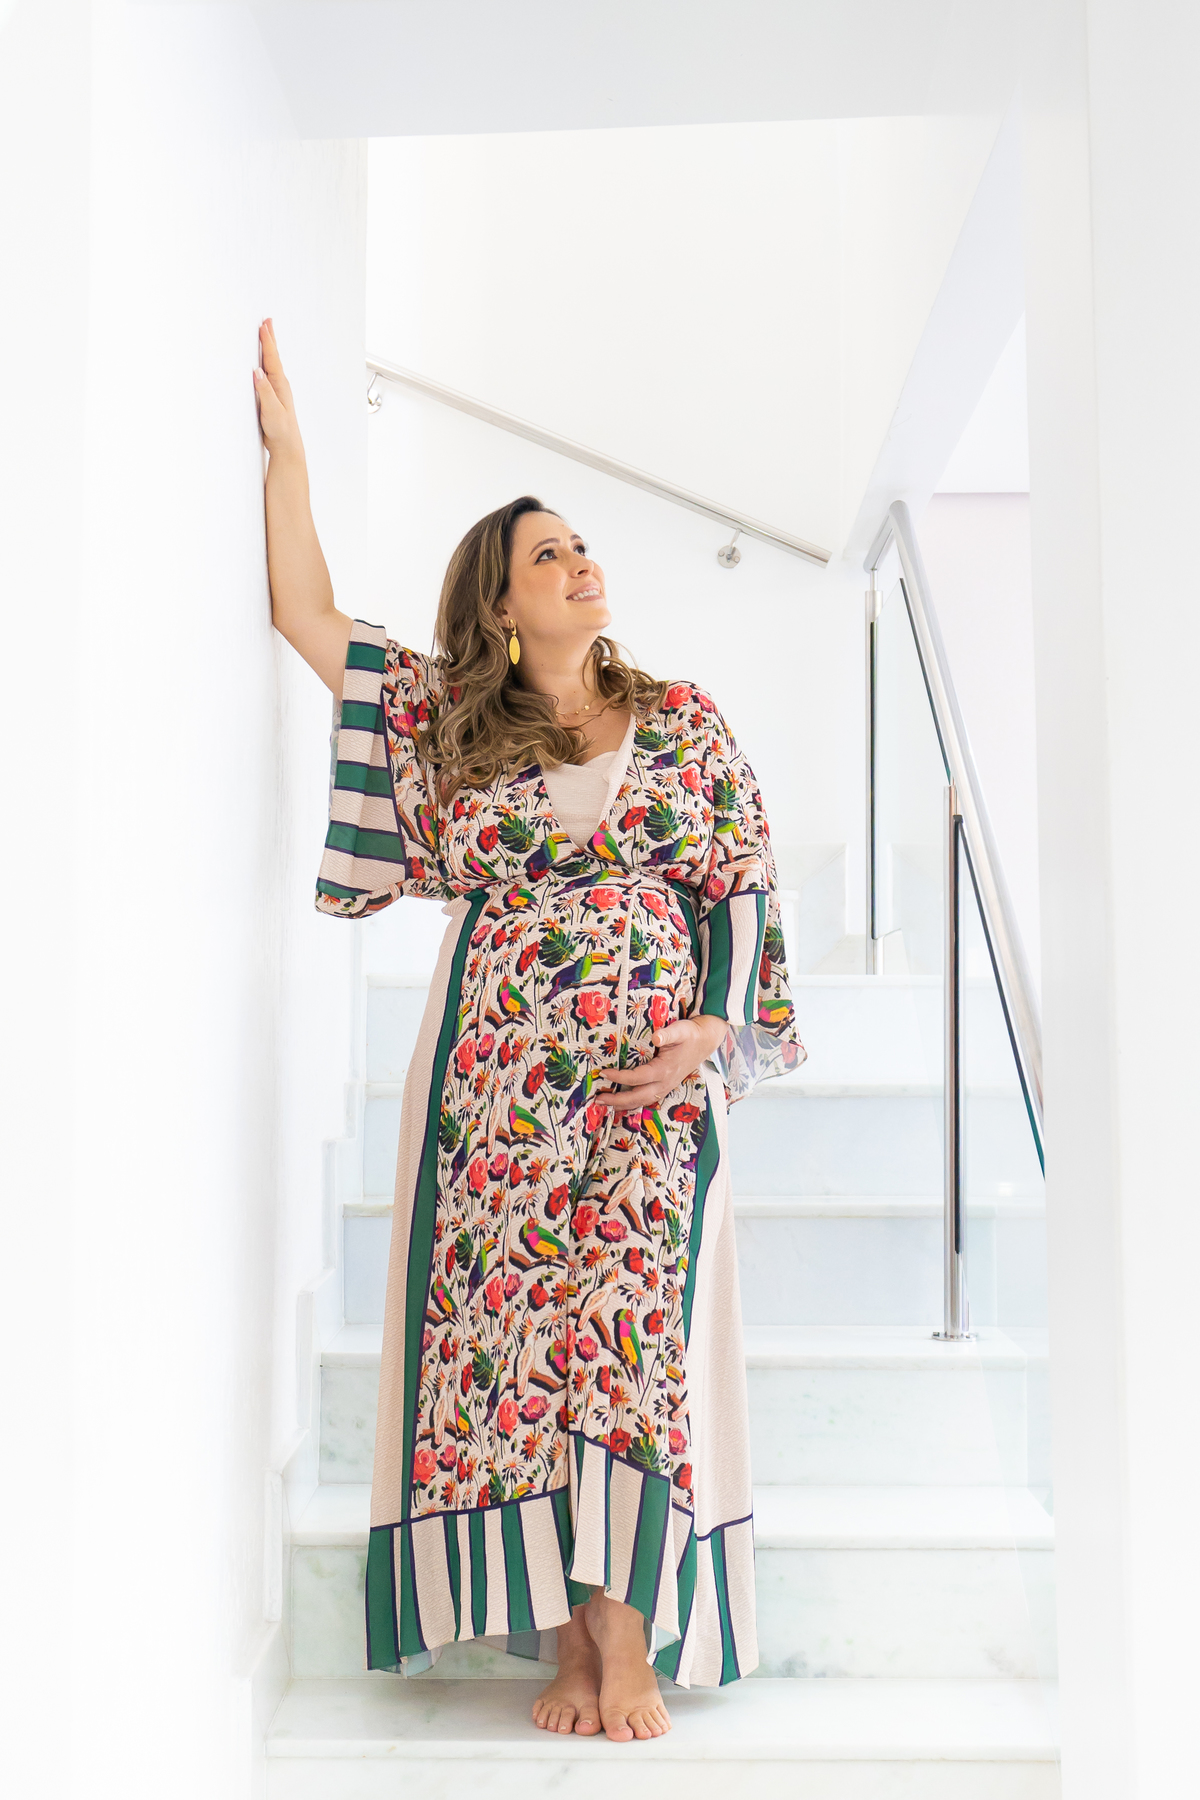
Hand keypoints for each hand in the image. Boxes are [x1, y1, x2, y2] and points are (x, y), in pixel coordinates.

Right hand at [253, 319, 305, 465]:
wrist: (286, 445)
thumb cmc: (280, 429)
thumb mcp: (271, 410)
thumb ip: (264, 391)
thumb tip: (257, 371)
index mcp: (279, 385)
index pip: (271, 358)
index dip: (267, 341)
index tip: (263, 325)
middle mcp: (280, 384)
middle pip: (273, 356)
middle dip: (270, 338)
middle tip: (267, 320)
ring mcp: (277, 390)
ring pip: (271, 363)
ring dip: (268, 348)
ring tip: (266, 334)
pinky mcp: (272, 396)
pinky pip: (268, 373)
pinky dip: (265, 362)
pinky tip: (263, 362)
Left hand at [592, 1015, 726, 1112]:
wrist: (705, 1041)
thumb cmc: (690, 1035)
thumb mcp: (680, 1030)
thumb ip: (668, 1034)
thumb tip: (656, 1037)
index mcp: (665, 1070)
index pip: (638, 1078)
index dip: (620, 1077)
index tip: (604, 1073)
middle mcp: (664, 1083)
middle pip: (637, 1097)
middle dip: (617, 1100)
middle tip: (598, 1099)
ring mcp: (665, 1087)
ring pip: (642, 1102)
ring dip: (623, 1104)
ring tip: (605, 1103)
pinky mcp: (665, 1087)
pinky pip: (647, 1099)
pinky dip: (633, 1103)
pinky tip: (621, 1102)